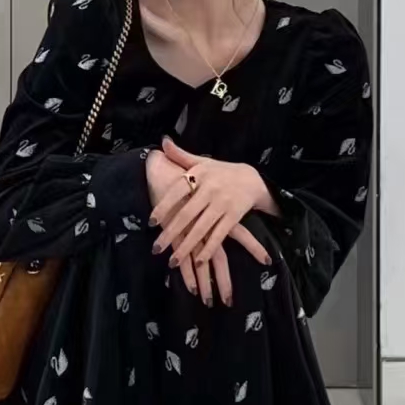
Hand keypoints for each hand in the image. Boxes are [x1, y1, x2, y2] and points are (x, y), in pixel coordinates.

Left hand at [146, 148, 260, 306]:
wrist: (253, 179)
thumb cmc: (221, 172)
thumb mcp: (202, 161)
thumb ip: (180, 155)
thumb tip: (162, 142)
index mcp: (200, 174)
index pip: (177, 191)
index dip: (164, 207)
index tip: (151, 223)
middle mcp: (210, 189)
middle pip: (186, 214)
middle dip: (170, 233)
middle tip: (156, 249)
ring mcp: (223, 203)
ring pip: (201, 228)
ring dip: (187, 246)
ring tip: (172, 260)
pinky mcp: (234, 216)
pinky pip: (220, 235)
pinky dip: (209, 248)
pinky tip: (198, 261)